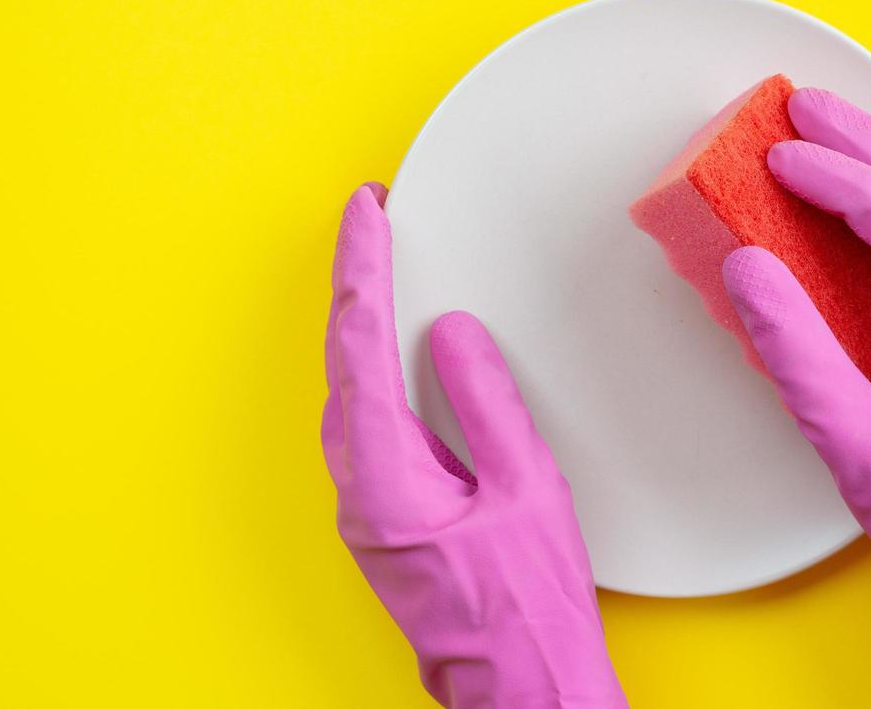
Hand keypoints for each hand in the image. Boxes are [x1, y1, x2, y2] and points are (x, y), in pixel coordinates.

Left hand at [323, 183, 626, 708]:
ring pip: (350, 395)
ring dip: (363, 327)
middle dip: (355, 284)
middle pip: (342, 363)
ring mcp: (366, 510)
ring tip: (383, 268)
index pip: (361, 344)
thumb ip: (485, 403)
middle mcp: (358, 492)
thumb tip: (453, 333)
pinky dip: (377, 373)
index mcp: (384, 476)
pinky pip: (369, 426)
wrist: (522, 691)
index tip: (365, 210)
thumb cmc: (527, 607)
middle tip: (370, 221)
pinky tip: (396, 355)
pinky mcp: (385, 520)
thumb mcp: (524, 489)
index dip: (363, 266)